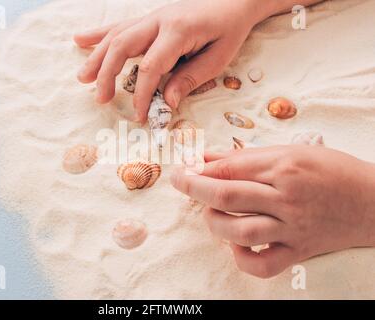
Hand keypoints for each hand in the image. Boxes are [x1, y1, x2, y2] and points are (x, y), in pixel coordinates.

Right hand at [74, 0, 266, 121]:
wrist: (234, 0)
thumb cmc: (228, 29)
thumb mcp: (218, 57)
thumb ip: (190, 78)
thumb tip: (168, 102)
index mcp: (177, 31)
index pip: (151, 66)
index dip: (143, 94)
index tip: (140, 115)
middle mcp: (159, 20)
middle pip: (122, 46)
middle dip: (107, 74)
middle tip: (100, 98)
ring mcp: (152, 17)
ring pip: (116, 35)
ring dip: (96, 57)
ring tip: (82, 78)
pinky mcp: (150, 19)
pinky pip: (120, 26)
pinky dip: (99, 34)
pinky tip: (80, 40)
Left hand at [170, 146, 374, 277]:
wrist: (373, 202)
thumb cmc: (332, 171)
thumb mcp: (291, 151)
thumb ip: (246, 156)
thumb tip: (207, 157)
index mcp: (283, 167)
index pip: (229, 169)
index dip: (199, 169)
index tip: (182, 169)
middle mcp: (286, 198)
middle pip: (228, 197)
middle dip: (194, 189)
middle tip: (178, 182)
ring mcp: (292, 227)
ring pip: (240, 231)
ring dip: (214, 223)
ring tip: (211, 214)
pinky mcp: (298, 251)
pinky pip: (264, 265)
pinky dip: (243, 258)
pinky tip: (236, 245)